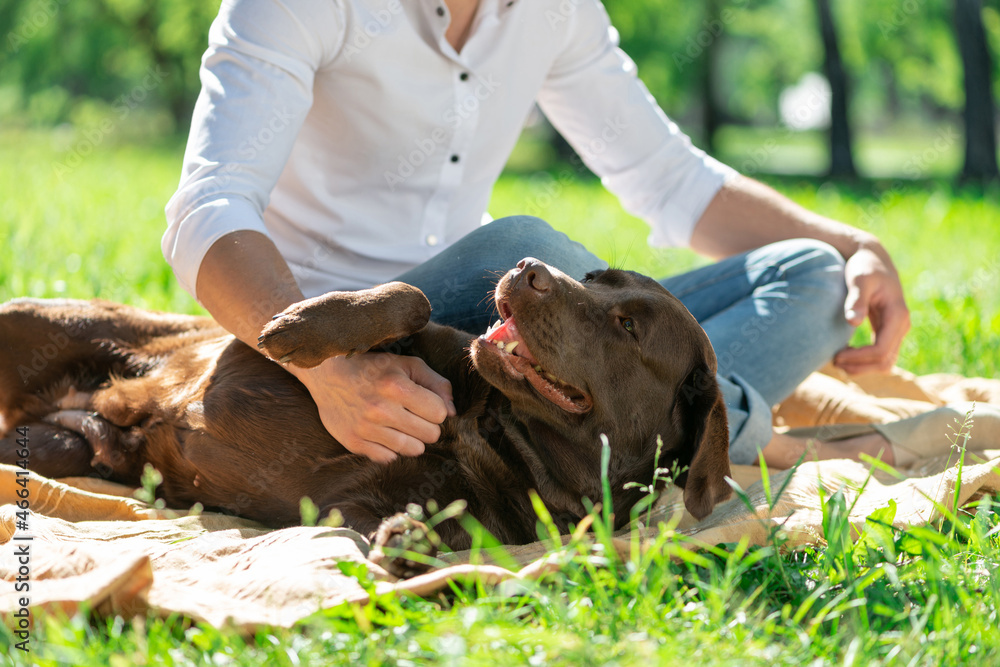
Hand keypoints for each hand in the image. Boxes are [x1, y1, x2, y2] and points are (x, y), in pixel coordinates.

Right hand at [290, 353, 455, 462]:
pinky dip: (391, 449)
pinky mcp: (354, 443)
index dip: (435, 409)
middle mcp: (381, 410)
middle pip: (430, 435)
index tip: (424, 403)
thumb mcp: (407, 364)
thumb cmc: (373, 368)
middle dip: (427, 425)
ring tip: (401, 425)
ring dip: (412, 439)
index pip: (439, 414)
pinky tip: (384, 433)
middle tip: (413, 415)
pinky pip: (389, 458)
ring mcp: (366, 429)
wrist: (327, 374)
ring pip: (413, 450)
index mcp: (396, 387)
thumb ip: (436, 383)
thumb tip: (452, 412)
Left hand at [833, 241, 909, 374]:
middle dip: (860, 366)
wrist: (874, 260)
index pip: (881, 350)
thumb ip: (856, 300)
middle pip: (885, 362)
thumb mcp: (859, 279)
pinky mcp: (888, 332)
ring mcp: (897, 330)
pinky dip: (864, 361)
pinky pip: (881, 355)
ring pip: (885, 363)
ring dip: (862, 368)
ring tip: (837, 361)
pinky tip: (845, 355)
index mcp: (897, 315)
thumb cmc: (865, 268)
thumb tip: (853, 322)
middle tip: (833, 361)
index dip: (859, 358)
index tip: (837, 355)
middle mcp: (901, 326)